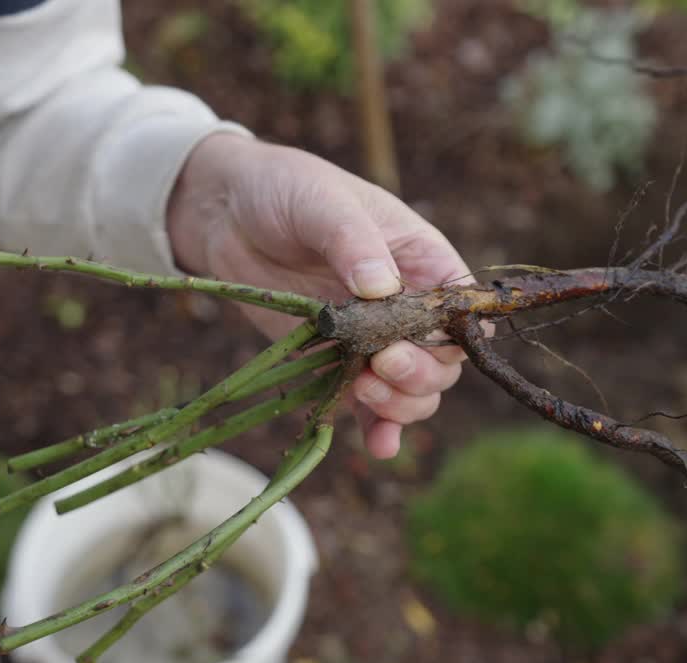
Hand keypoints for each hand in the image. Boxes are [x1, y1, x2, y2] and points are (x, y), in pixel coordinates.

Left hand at [168, 134, 470, 458]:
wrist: (225, 212)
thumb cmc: (285, 191)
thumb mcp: (321, 202)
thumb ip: (353, 242)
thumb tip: (380, 286)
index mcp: (420, 258)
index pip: (460, 308)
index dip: (453, 334)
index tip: (417, 340)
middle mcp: (406, 305)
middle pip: (443, 360)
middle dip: (420, 373)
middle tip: (381, 365)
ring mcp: (371, 339)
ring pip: (413, 390)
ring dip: (401, 404)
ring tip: (366, 394)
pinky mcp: (335, 363)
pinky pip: (367, 406)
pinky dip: (377, 429)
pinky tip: (377, 447)